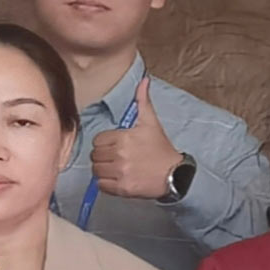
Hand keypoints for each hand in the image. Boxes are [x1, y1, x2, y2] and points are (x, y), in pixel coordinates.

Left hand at [91, 82, 186, 203]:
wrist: (174, 175)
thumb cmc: (160, 149)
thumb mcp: (151, 122)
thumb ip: (142, 101)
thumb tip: (144, 80)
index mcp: (124, 138)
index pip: (98, 141)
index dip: (105, 143)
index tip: (115, 146)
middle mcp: (120, 155)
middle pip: (95, 156)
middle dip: (103, 156)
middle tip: (116, 158)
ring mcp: (121, 173)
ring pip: (96, 170)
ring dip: (103, 170)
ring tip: (116, 168)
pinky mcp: (123, 188)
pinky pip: (101, 185)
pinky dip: (106, 183)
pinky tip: (117, 179)